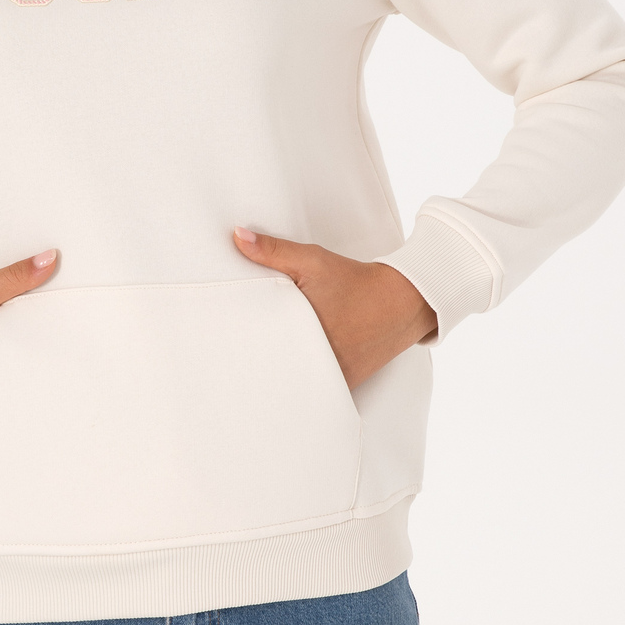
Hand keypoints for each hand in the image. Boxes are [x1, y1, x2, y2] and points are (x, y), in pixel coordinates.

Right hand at [0, 249, 58, 419]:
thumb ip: (15, 277)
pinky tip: (5, 393)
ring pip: (14, 401)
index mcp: (0, 357)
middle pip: (31, 383)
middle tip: (58, 363)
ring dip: (22, 391)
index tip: (72, 348)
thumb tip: (52, 259)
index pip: (44, 360)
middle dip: (42, 373)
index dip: (60, 355)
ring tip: (34, 379)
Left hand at [232, 228, 436, 390]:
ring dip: (279, 378)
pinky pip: (316, 389)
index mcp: (305, 333)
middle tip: (228, 367)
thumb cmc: (354, 280)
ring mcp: (334, 376)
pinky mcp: (345, 383)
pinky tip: (284, 382)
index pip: (262, 350)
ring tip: (251, 381)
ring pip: (296, 385)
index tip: (223, 349)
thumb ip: (273, 250)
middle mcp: (321, 361)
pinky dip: (302, 384)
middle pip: (277, 371)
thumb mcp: (313, 260)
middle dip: (256, 368)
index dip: (241, 351)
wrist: (402, 300)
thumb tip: (237, 236)